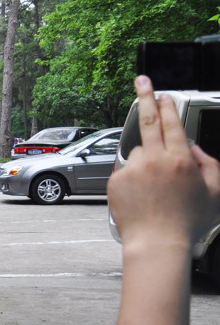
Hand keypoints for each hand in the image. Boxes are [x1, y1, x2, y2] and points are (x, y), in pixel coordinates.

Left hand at [108, 75, 219, 247]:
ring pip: (138, 154)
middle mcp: (154, 160)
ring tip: (154, 189)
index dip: (166, 105)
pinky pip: (126, 172)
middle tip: (141, 81)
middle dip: (145, 97)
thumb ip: (210, 165)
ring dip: (146, 163)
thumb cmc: (186, 222)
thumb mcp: (215, 193)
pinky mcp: (115, 180)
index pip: (172, 123)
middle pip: (148, 121)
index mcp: (179, 160)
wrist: (156, 243)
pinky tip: (142, 196)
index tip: (162, 93)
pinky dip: (133, 179)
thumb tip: (194, 148)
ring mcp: (132, 169)